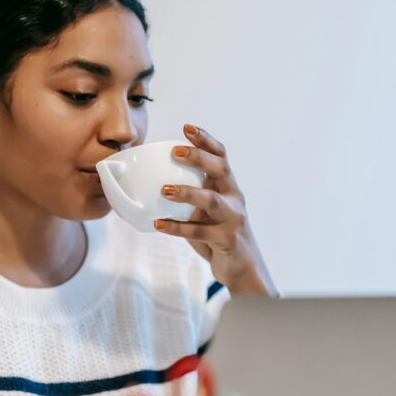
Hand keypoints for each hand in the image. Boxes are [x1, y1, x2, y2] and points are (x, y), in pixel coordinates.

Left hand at [153, 124, 277, 295]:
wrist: (243, 268)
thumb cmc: (219, 235)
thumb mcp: (206, 212)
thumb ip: (190, 199)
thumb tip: (152, 185)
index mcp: (228, 187)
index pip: (221, 156)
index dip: (206, 140)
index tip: (187, 127)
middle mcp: (234, 198)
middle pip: (220, 170)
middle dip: (199, 157)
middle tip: (175, 152)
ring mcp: (232, 219)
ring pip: (211, 200)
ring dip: (187, 192)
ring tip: (164, 190)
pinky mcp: (226, 239)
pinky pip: (199, 232)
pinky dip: (177, 228)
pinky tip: (159, 224)